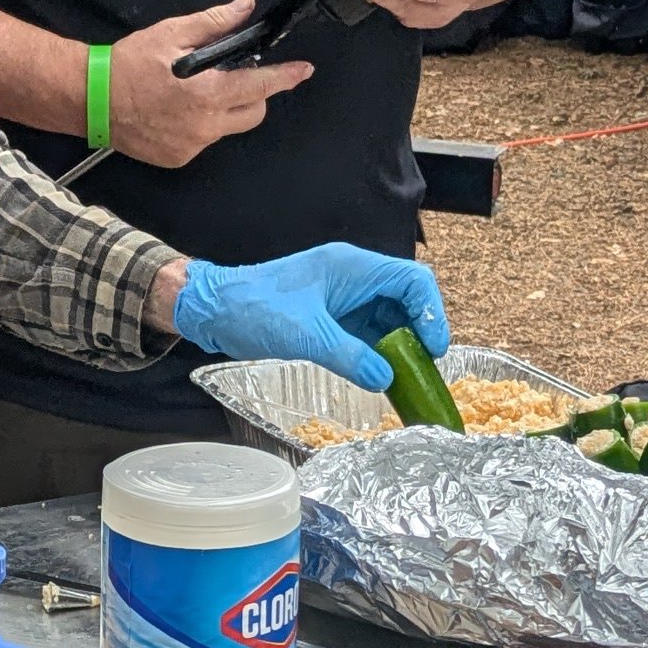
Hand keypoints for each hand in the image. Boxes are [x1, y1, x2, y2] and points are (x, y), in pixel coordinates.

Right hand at [110, 0, 311, 165]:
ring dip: (223, 110)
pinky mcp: (177, 158)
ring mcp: (192, 146)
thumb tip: (245, 6)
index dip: (285, 77)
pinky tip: (174, 111)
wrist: (91, 99)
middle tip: (231, 76)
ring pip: (227, 128)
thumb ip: (214, 23)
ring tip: (192, 93)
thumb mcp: (172, 34)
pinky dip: (200, 125)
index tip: (304, 71)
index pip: (261, 87)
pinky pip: (203, 140)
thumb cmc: (130, 63)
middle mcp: (206, 126)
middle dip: (253, 95)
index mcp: (209, 94)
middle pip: (253, 113)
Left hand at [171, 242, 449, 392]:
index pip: (412, 281)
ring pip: (390, 320)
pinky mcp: (334, 318)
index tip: (434, 349)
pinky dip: (380, 355)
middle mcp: (354, 278)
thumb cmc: (252, 308)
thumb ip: (349, 357)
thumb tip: (386, 379)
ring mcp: (344, 298)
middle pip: (407, 301)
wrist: (213, 309)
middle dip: (420, 334)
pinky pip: (369, 334)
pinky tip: (384, 378)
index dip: (432, 314)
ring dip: (401, 348)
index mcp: (351, 267)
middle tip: (423, 370)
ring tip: (408, 380)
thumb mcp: (305, 336)